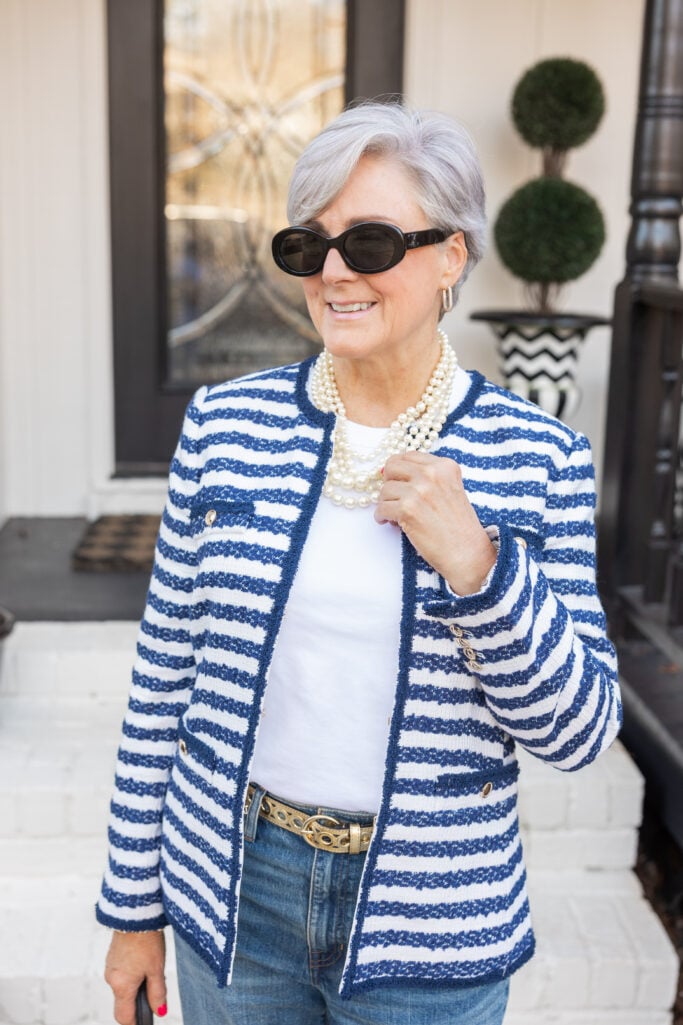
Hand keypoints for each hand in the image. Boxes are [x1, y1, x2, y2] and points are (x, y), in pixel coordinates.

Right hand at [104, 930, 166, 1024]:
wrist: (136, 913)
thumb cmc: (147, 939)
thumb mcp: (157, 969)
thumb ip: (158, 993)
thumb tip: (159, 1011)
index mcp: (121, 985)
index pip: (123, 1017)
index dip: (135, 1023)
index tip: (145, 1022)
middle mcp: (111, 978)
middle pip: (122, 1002)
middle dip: (136, 1004)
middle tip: (155, 998)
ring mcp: (110, 967)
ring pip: (122, 987)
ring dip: (134, 988)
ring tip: (152, 973)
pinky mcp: (112, 957)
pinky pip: (120, 974)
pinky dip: (131, 975)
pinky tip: (144, 963)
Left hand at [375, 451, 496, 594]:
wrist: (468, 553)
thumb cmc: (459, 527)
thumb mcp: (450, 491)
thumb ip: (427, 478)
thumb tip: (388, 471)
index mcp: (445, 466)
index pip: (409, 455)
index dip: (400, 470)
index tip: (399, 482)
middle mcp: (432, 474)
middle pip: (392, 466)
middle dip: (390, 483)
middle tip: (395, 498)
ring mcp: (419, 490)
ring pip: (384, 490)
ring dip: (386, 503)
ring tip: (396, 515)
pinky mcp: (407, 509)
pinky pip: (381, 508)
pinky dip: (382, 517)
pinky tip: (392, 523)